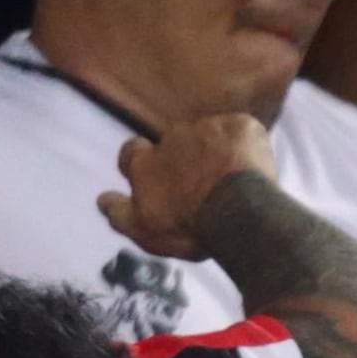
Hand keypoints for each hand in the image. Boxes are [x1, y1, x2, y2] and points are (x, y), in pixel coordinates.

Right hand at [101, 111, 280, 262]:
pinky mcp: (240, 126)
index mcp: (145, 163)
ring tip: (234, 177)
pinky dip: (247, 145)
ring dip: (219, 151)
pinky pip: (243, 130)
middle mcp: (171, 138)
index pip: (132, 151)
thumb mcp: (145, 231)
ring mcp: (207, 128)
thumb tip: (101, 199)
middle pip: (176, 143)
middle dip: (188, 159)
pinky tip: (254, 165)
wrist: (239, 215)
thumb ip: (120, 214)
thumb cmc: (189, 228)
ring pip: (211, 135)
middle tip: (206, 184)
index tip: (160, 176)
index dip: (145, 161)